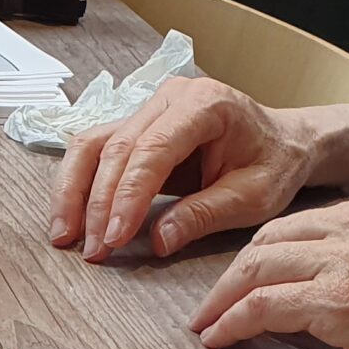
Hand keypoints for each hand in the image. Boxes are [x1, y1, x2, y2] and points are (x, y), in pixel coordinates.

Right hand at [50, 77, 328, 260]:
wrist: (283, 142)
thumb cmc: (274, 164)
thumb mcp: (254, 197)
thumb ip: (205, 215)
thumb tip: (157, 240)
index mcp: (206, 104)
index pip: (152, 149)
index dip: (127, 195)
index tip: (115, 238)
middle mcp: (170, 98)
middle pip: (115, 147)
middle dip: (98, 204)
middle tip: (94, 251)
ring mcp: (147, 109)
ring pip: (92, 145)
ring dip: (73, 193)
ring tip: (65, 237)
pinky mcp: (135, 127)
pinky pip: (94, 151)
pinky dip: (77, 186)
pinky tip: (70, 219)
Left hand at [188, 188, 348, 348]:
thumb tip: (316, 290)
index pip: (301, 223)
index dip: (262, 253)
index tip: (241, 278)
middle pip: (271, 238)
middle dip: (231, 272)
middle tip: (209, 303)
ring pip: (258, 266)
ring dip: (222, 298)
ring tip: (205, 323)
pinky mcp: (343, 301)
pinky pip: (265, 305)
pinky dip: (234, 322)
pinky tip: (220, 338)